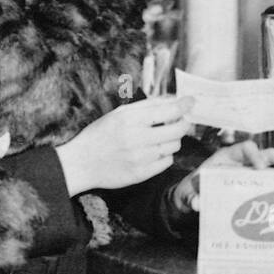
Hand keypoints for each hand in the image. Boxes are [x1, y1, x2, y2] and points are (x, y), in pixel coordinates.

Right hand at [56, 96, 193, 195]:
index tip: (191, 101)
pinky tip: (153, 152)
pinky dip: (164, 155)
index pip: (169, 110)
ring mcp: (140, 158)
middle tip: (181, 121)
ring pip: (174, 146)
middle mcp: (137, 138)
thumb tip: (173, 99)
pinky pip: (167, 162)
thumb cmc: (101, 134)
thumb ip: (147, 105)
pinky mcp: (142, 174)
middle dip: (184, 123)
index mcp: (130, 119)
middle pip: (178, 130)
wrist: (81, 163)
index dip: (184, 105)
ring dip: (173, 140)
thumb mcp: (120, 114)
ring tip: (161, 137)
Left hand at [169, 140, 273, 214]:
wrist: (193, 198)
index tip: (259, 167)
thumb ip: (192, 199)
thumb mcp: (189, 195)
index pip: (245, 148)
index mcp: (228, 158)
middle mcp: (245, 163)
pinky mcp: (260, 186)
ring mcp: (255, 174)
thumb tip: (197, 204)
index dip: (254, 155)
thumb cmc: (193, 192)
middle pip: (269, 155)